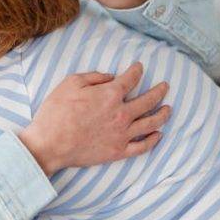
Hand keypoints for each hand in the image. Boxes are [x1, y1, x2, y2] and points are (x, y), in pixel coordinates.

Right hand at [18, 62, 170, 175]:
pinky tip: (158, 134)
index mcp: (110, 94)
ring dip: (163, 114)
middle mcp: (121, 113)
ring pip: (151, 123)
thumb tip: (109, 77)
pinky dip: (153, 140)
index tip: (139, 67)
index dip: (137, 71)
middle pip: (148, 100)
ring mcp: (122, 134)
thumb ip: (93, 77)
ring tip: (168, 109)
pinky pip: (143, 146)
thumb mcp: (70, 83)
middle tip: (165, 86)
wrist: (50, 144)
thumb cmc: (56, 112)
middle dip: (159, 91)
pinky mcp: (118, 152)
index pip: (131, 79)